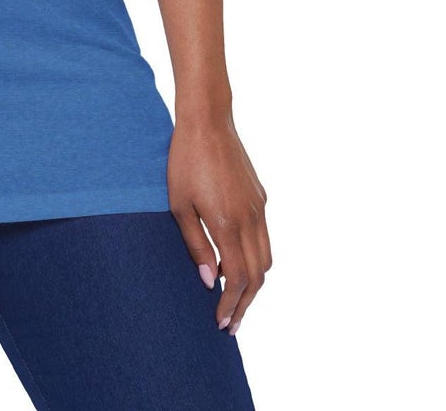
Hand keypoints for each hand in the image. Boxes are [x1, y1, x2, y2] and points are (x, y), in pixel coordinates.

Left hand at [167, 111, 270, 335]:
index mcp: (228, 223)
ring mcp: (258, 207)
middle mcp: (250, 219)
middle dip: (245, 304)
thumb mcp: (179, 205)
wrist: (207, 121)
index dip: (231, 304)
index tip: (222, 322)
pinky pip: (263, 237)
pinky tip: (237, 261)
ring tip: (236, 299)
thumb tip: (208, 280)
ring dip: (253, 283)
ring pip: (266, 258)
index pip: (237, 278)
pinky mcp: (260, 196)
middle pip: (257, 276)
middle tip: (231, 324)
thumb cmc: (184, 161)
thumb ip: (195, 244)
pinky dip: (255, 258)